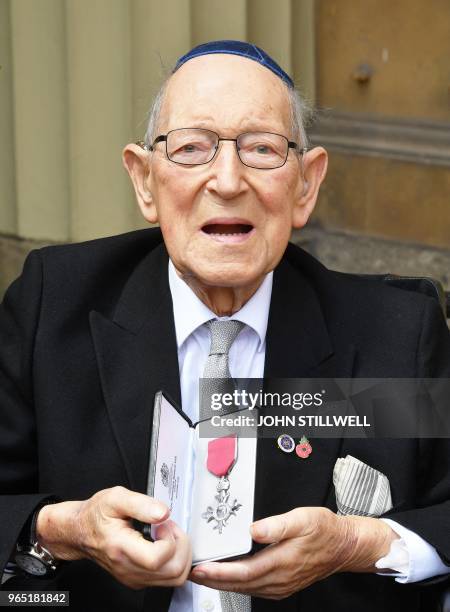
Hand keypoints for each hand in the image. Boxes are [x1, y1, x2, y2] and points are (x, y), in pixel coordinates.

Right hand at [36, 486, 191, 588]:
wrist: (80, 531)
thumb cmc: (96, 514)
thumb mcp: (116, 497)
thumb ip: (141, 504)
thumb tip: (163, 513)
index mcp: (120, 547)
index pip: (156, 558)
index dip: (169, 539)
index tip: (164, 523)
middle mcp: (128, 568)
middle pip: (172, 572)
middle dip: (181, 546)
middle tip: (170, 527)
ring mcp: (134, 577)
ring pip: (174, 578)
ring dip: (180, 554)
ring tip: (168, 535)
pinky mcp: (138, 580)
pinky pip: (167, 578)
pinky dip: (175, 560)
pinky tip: (164, 543)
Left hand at [190, 506, 397, 599]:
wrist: (344, 546)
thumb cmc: (324, 530)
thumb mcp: (302, 518)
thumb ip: (277, 525)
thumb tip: (253, 530)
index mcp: (281, 562)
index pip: (243, 572)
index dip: (219, 572)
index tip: (200, 569)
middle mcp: (279, 579)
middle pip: (240, 584)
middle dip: (213, 581)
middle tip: (191, 574)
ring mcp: (281, 585)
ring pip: (246, 589)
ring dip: (223, 584)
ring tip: (204, 576)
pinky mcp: (283, 585)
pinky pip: (255, 588)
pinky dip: (238, 584)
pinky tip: (230, 578)